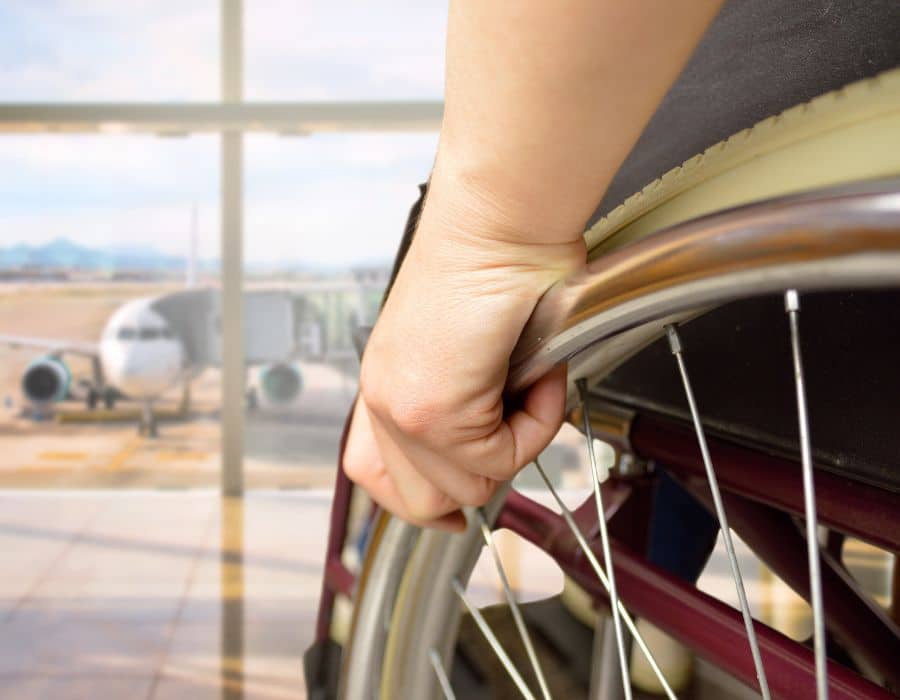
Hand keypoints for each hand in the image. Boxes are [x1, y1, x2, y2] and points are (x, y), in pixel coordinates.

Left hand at [343, 175, 583, 529]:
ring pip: (469, 487)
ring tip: (531, 382)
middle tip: (516, 425)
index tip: (450, 514)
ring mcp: (402, 408)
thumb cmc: (497, 262)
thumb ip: (465, 400)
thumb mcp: (466, 347)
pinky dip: (537, 422)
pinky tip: (537, 371)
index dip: (417, 501)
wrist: (500, 219)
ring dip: (518, 442)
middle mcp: (383, 397)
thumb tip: (494, 446)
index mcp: (386, 382)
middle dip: (480, 477)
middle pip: (421, 502)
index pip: (372, 472)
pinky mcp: (433, 409)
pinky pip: (502, 458)